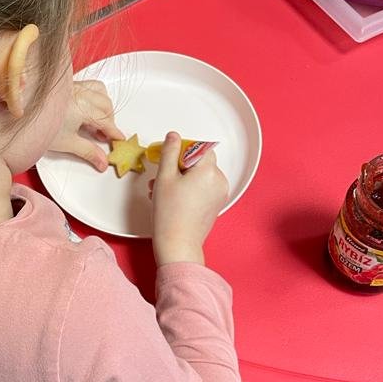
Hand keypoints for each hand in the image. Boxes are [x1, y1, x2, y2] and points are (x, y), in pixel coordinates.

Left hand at [47, 80, 123, 171]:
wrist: (19, 116)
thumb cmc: (41, 128)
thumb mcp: (67, 143)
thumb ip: (88, 152)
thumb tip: (103, 162)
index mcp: (83, 108)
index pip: (106, 121)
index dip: (114, 131)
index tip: (119, 139)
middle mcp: (81, 94)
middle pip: (106, 106)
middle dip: (110, 120)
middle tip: (104, 135)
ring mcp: (74, 87)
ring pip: (100, 92)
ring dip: (104, 106)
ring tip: (98, 120)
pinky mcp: (68, 84)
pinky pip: (90, 84)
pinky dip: (95, 94)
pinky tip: (88, 105)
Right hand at [148, 132, 227, 265]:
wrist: (178, 244)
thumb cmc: (170, 215)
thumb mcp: (164, 178)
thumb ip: (169, 152)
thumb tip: (173, 137)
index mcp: (209, 171)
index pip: (199, 147)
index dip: (183, 150)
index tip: (170, 157)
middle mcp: (219, 181)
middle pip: (200, 162)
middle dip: (179, 166)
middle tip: (163, 176)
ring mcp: (219, 194)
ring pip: (200, 176)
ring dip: (182, 178)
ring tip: (162, 190)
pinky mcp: (216, 204)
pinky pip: (203, 188)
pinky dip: (189, 188)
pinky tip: (172, 198)